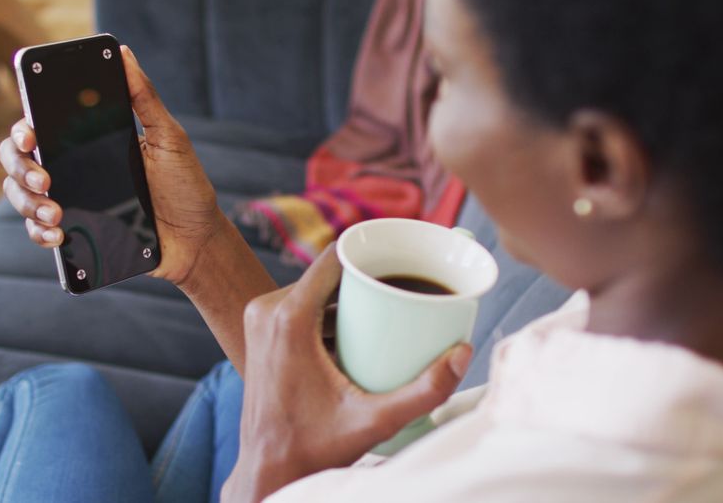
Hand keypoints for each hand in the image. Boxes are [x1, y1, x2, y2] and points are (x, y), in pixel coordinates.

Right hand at [0, 45, 225, 285]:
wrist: (196, 239)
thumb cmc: (185, 186)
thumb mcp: (169, 138)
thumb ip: (144, 98)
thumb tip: (123, 54)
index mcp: (91, 139)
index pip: (42, 124)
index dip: (24, 127)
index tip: (30, 134)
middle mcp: (74, 166)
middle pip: (19, 157)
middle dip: (20, 166)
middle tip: (45, 178)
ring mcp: (71, 198)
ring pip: (21, 193)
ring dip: (28, 202)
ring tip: (54, 212)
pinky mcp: (75, 230)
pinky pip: (37, 230)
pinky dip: (38, 232)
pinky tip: (56, 234)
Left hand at [222, 246, 472, 501]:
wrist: (267, 469)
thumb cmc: (313, 447)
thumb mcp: (375, 421)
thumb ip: (424, 391)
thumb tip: (463, 354)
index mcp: (289, 318)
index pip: (333, 258)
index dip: (369, 252)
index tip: (403, 259)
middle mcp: (268, 310)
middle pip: (327, 274)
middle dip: (366, 279)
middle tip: (406, 292)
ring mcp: (260, 320)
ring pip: (314, 290)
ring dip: (347, 297)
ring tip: (388, 311)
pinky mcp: (261, 333)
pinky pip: (300, 307)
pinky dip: (328, 313)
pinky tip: (357, 332)